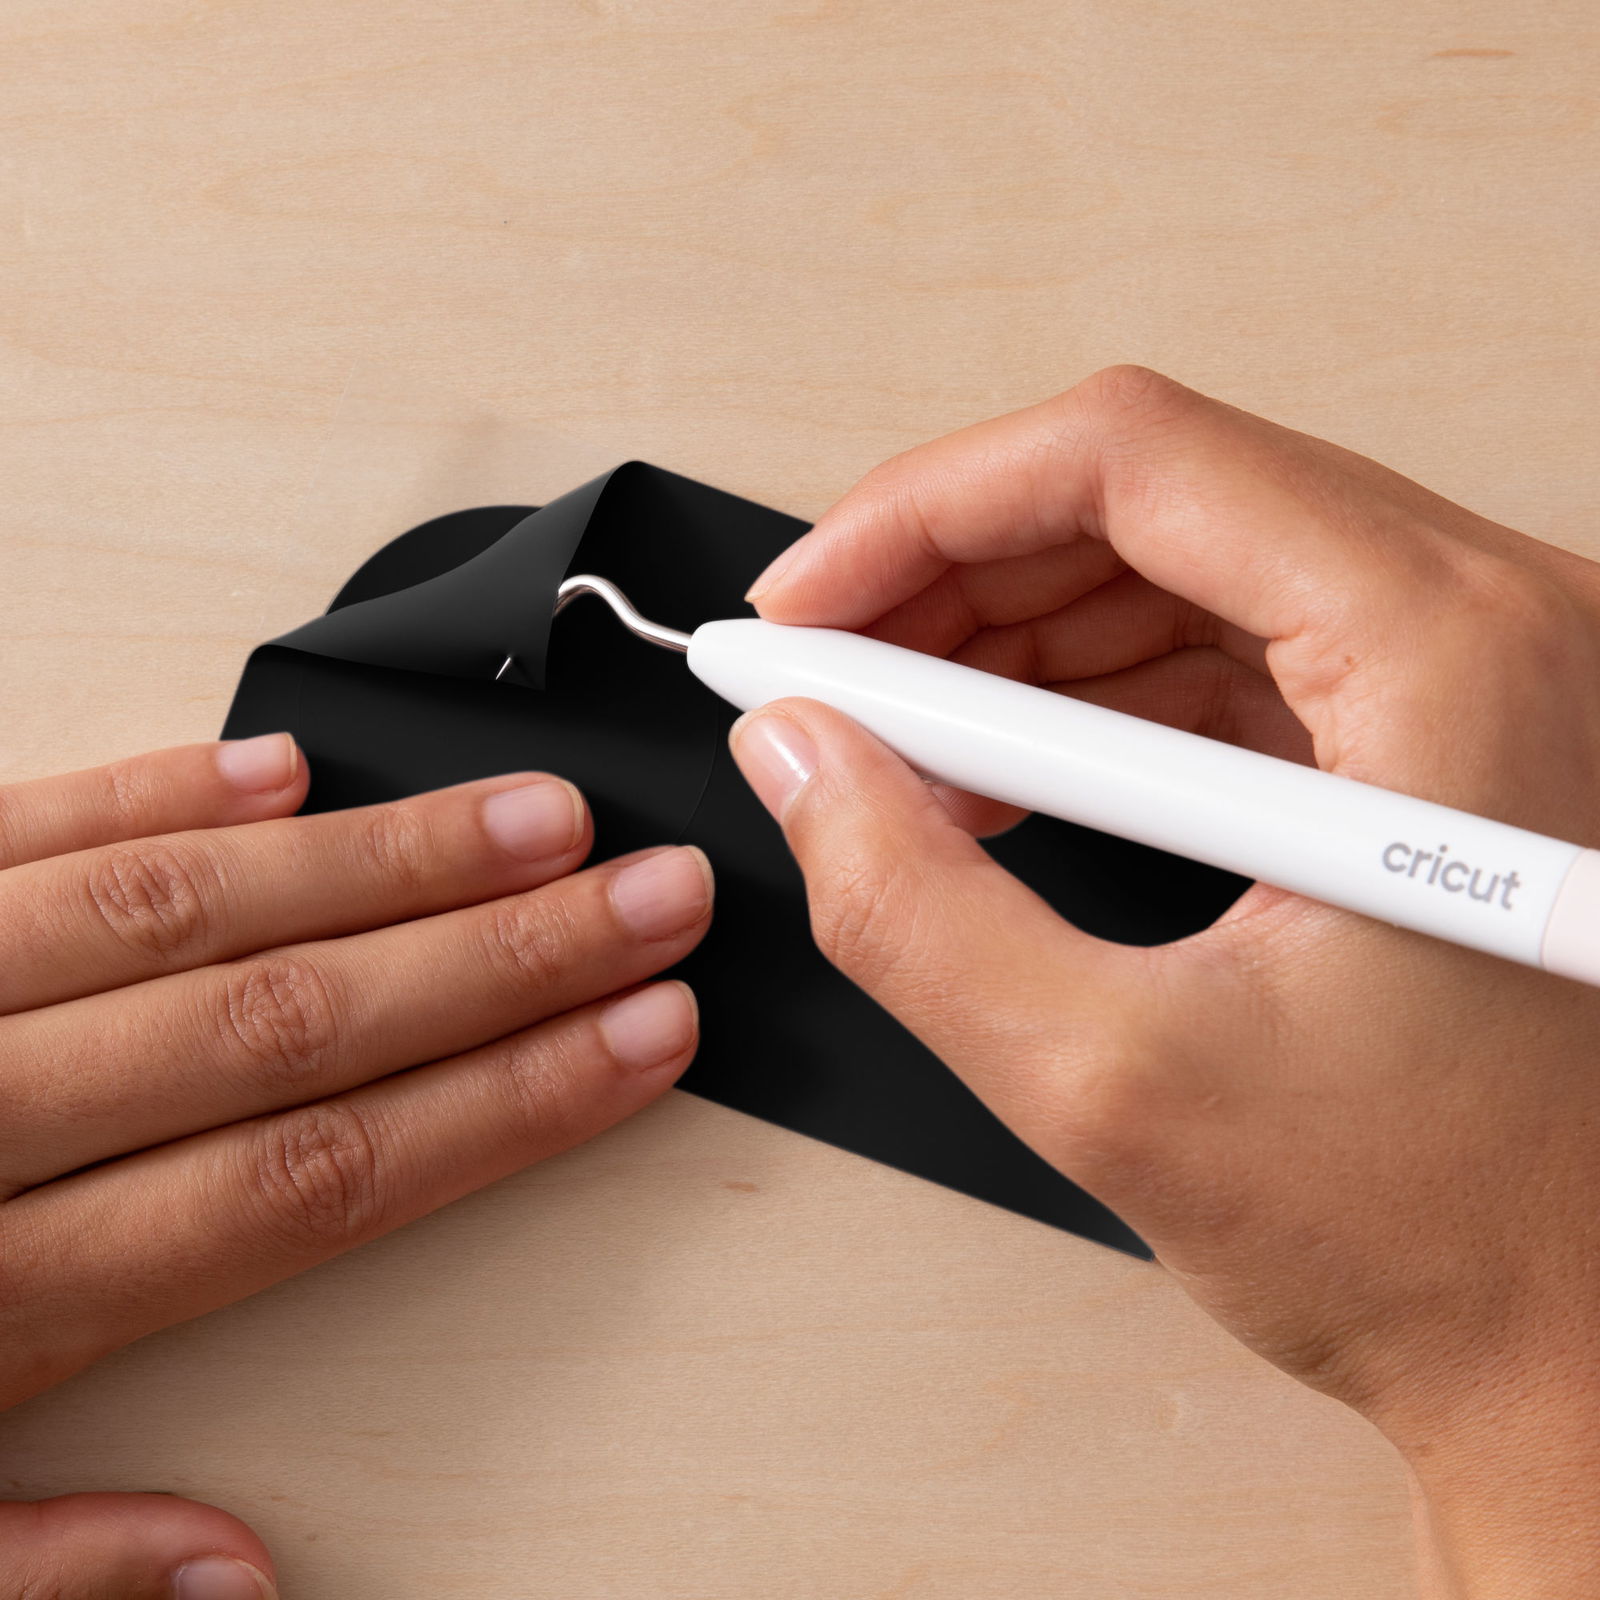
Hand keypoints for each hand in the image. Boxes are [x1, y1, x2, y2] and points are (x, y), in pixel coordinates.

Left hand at [0, 738, 710, 1597]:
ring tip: (533, 822)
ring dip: (376, 859)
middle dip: (501, 957)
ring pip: (181, 912)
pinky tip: (278, 767)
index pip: (312, 1179)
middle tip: (651, 894)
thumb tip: (251, 1571)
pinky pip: (5, 832)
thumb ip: (38, 1572)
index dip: (503, 1105)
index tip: (641, 1040)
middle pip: (287, 1024)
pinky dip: (149, 796)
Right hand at [731, 367, 1599, 1598]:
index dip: (928, 511)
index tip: (809, 604)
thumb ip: (912, 910)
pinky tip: (1001, 780)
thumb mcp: (1117, 1088)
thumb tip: (800, 758)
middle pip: (1153, 497)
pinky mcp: (1438, 737)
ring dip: (1012, 639)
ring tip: (892, 742)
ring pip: (1180, 568)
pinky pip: (1228, 653)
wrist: (1587, 1354)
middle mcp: (1495, 625)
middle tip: (825, 671)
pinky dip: (1093, 698)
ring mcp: (1478, 675)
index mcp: (1456, 658)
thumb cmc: (1445, 1241)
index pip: (1134, 460)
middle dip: (952, 577)